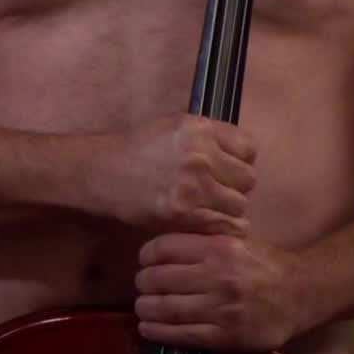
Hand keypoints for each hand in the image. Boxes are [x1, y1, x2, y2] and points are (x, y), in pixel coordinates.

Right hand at [99, 114, 255, 235]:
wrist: (104, 173)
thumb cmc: (139, 149)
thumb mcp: (174, 127)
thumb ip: (208, 136)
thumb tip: (239, 151)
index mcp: (200, 129)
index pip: (248, 149)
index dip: (240, 161)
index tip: (228, 169)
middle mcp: (201, 154)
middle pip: (248, 178)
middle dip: (236, 187)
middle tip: (218, 192)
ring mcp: (194, 185)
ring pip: (239, 204)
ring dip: (227, 209)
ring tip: (208, 207)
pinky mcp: (184, 212)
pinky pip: (224, 225)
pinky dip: (219, 227)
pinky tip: (205, 222)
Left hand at [133, 233, 310, 352]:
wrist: (300, 294)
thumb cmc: (265, 264)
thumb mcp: (237, 240)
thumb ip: (204, 240)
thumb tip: (164, 244)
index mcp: (220, 247)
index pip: (166, 248)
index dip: (147, 255)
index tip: (143, 260)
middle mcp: (218, 276)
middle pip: (160, 279)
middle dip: (143, 283)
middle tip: (141, 285)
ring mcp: (222, 308)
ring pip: (167, 308)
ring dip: (146, 308)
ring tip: (142, 307)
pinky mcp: (226, 335)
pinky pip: (183, 335)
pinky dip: (159, 332)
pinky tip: (148, 328)